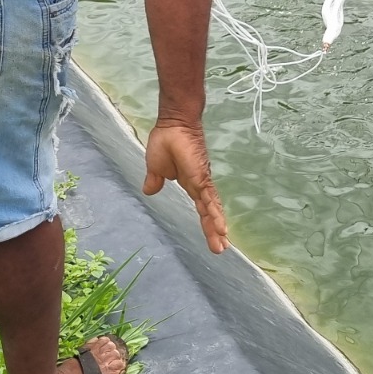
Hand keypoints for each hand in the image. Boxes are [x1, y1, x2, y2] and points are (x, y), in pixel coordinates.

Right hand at [143, 119, 227, 253]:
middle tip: (221, 249)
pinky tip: (221, 227)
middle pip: (208, 213)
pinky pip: (208, 198)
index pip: (201, 209)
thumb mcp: (155, 167)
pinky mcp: (200, 177)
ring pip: (211, 209)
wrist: (172, 124)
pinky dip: (215, 213)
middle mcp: (199, 185)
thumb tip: (150, 191)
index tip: (214, 238)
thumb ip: (155, 180)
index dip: (207, 223)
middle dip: (213, 231)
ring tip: (222, 244)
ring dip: (216, 227)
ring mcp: (201, 181)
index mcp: (189, 184)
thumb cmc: (165, 141)